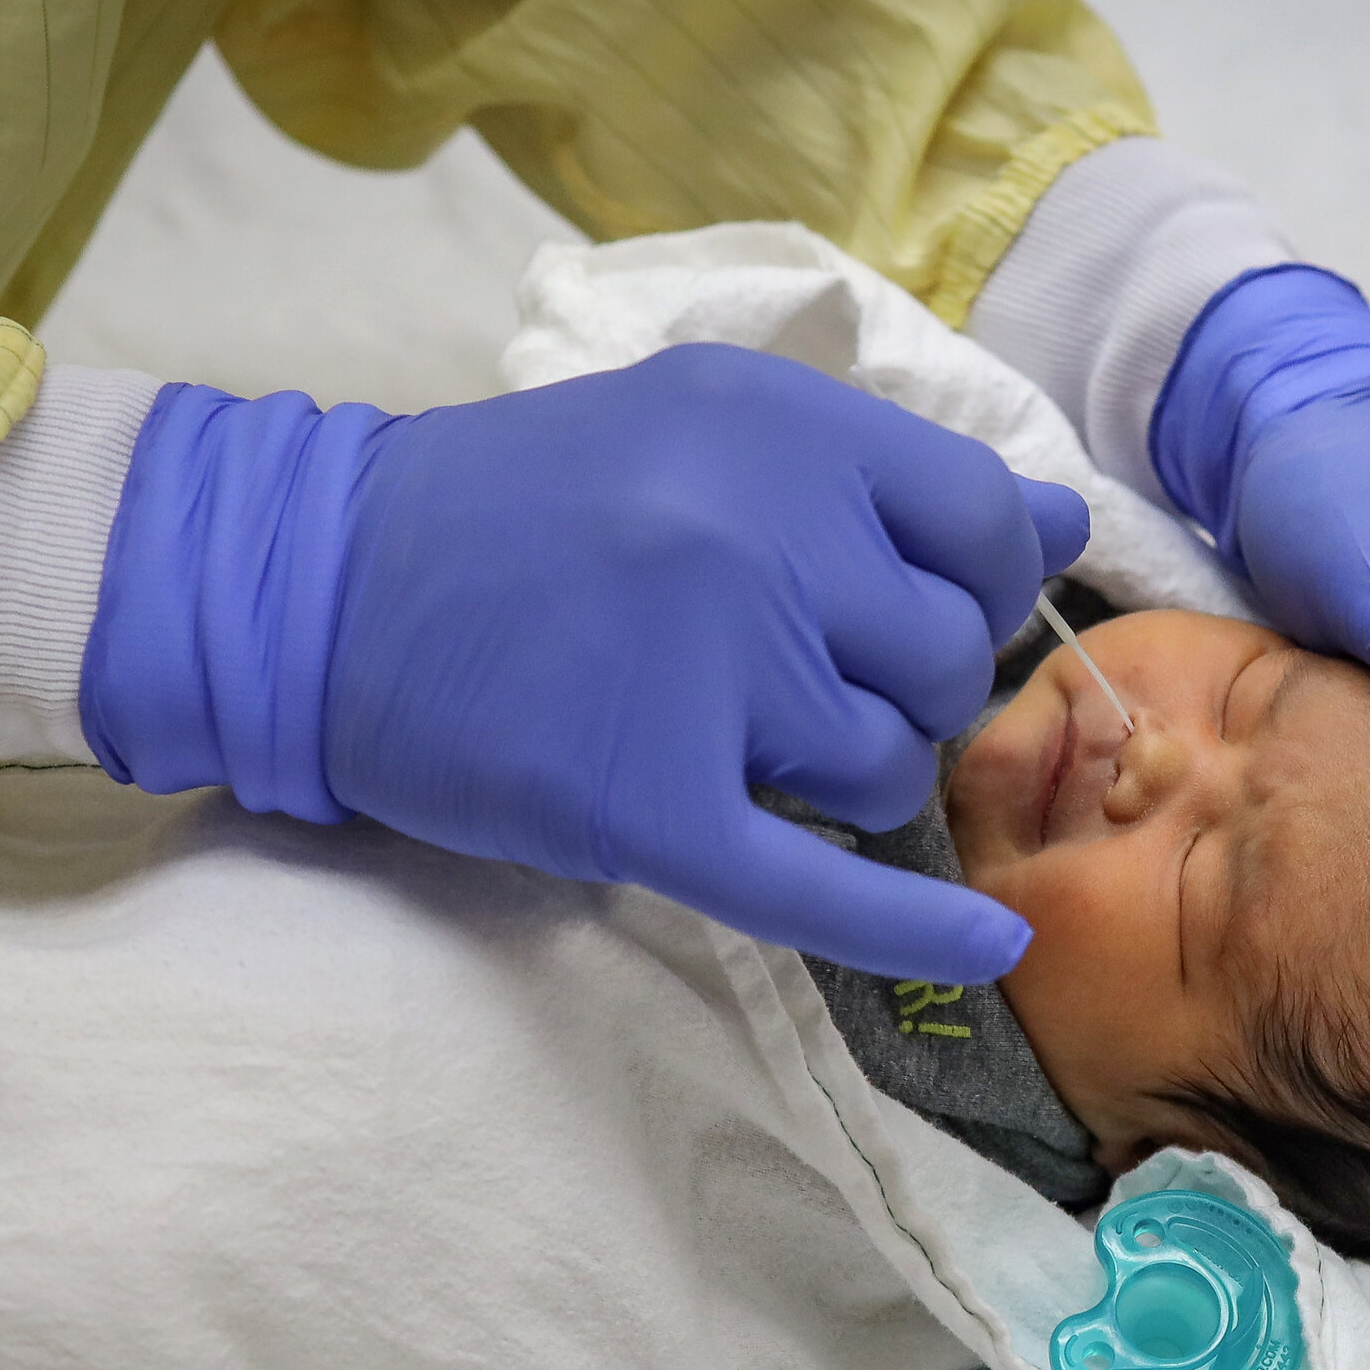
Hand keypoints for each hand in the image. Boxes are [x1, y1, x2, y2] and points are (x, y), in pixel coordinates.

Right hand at [80, 344, 1089, 985]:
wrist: (312, 586)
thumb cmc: (510, 515)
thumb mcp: (697, 431)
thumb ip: (871, 479)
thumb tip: (1056, 529)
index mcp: (777, 424)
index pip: (978, 521)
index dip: (967, 587)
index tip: (907, 615)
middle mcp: (757, 528)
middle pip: (942, 657)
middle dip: (894, 688)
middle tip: (796, 689)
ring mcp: (705, 669)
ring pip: (883, 767)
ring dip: (837, 776)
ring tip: (735, 745)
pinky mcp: (648, 803)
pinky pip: (822, 885)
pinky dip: (911, 927)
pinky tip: (987, 944)